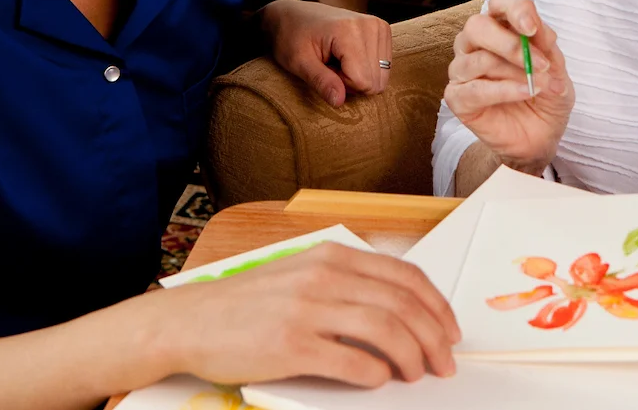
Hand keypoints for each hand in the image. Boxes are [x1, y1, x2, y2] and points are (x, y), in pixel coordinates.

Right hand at [164, 243, 459, 386]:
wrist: (188, 323)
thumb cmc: (244, 305)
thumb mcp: (299, 276)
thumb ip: (344, 284)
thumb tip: (396, 312)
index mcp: (330, 257)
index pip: (405, 277)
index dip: (437, 307)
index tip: (449, 330)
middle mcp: (323, 277)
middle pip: (404, 305)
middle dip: (434, 337)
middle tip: (444, 362)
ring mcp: (307, 310)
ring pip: (386, 331)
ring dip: (413, 357)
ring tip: (417, 374)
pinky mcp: (291, 346)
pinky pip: (352, 361)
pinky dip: (376, 374)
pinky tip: (380, 380)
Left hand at [262, 0, 391, 105]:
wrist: (294, 15)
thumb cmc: (291, 37)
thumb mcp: (298, 62)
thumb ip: (320, 81)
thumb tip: (339, 102)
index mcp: (348, 30)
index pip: (362, 81)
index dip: (341, 84)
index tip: (323, 68)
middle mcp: (370, 25)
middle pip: (375, 81)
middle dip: (351, 81)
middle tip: (330, 64)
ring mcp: (379, 26)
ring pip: (381, 77)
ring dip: (358, 75)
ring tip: (337, 59)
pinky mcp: (383, 30)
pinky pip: (384, 67)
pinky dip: (365, 67)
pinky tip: (347, 55)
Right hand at [442, 0, 573, 172]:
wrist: (542, 136)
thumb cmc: (546, 96)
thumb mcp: (557, 69)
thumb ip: (546, 47)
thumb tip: (538, 29)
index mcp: (501, 26)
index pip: (500, 1)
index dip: (515, 8)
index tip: (532, 28)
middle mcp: (476, 43)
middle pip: (477, 26)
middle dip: (510, 44)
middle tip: (540, 63)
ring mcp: (463, 70)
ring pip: (477, 59)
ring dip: (514, 72)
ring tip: (540, 85)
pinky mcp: (457, 97)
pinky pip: (474, 89)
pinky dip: (504, 91)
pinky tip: (525, 93)